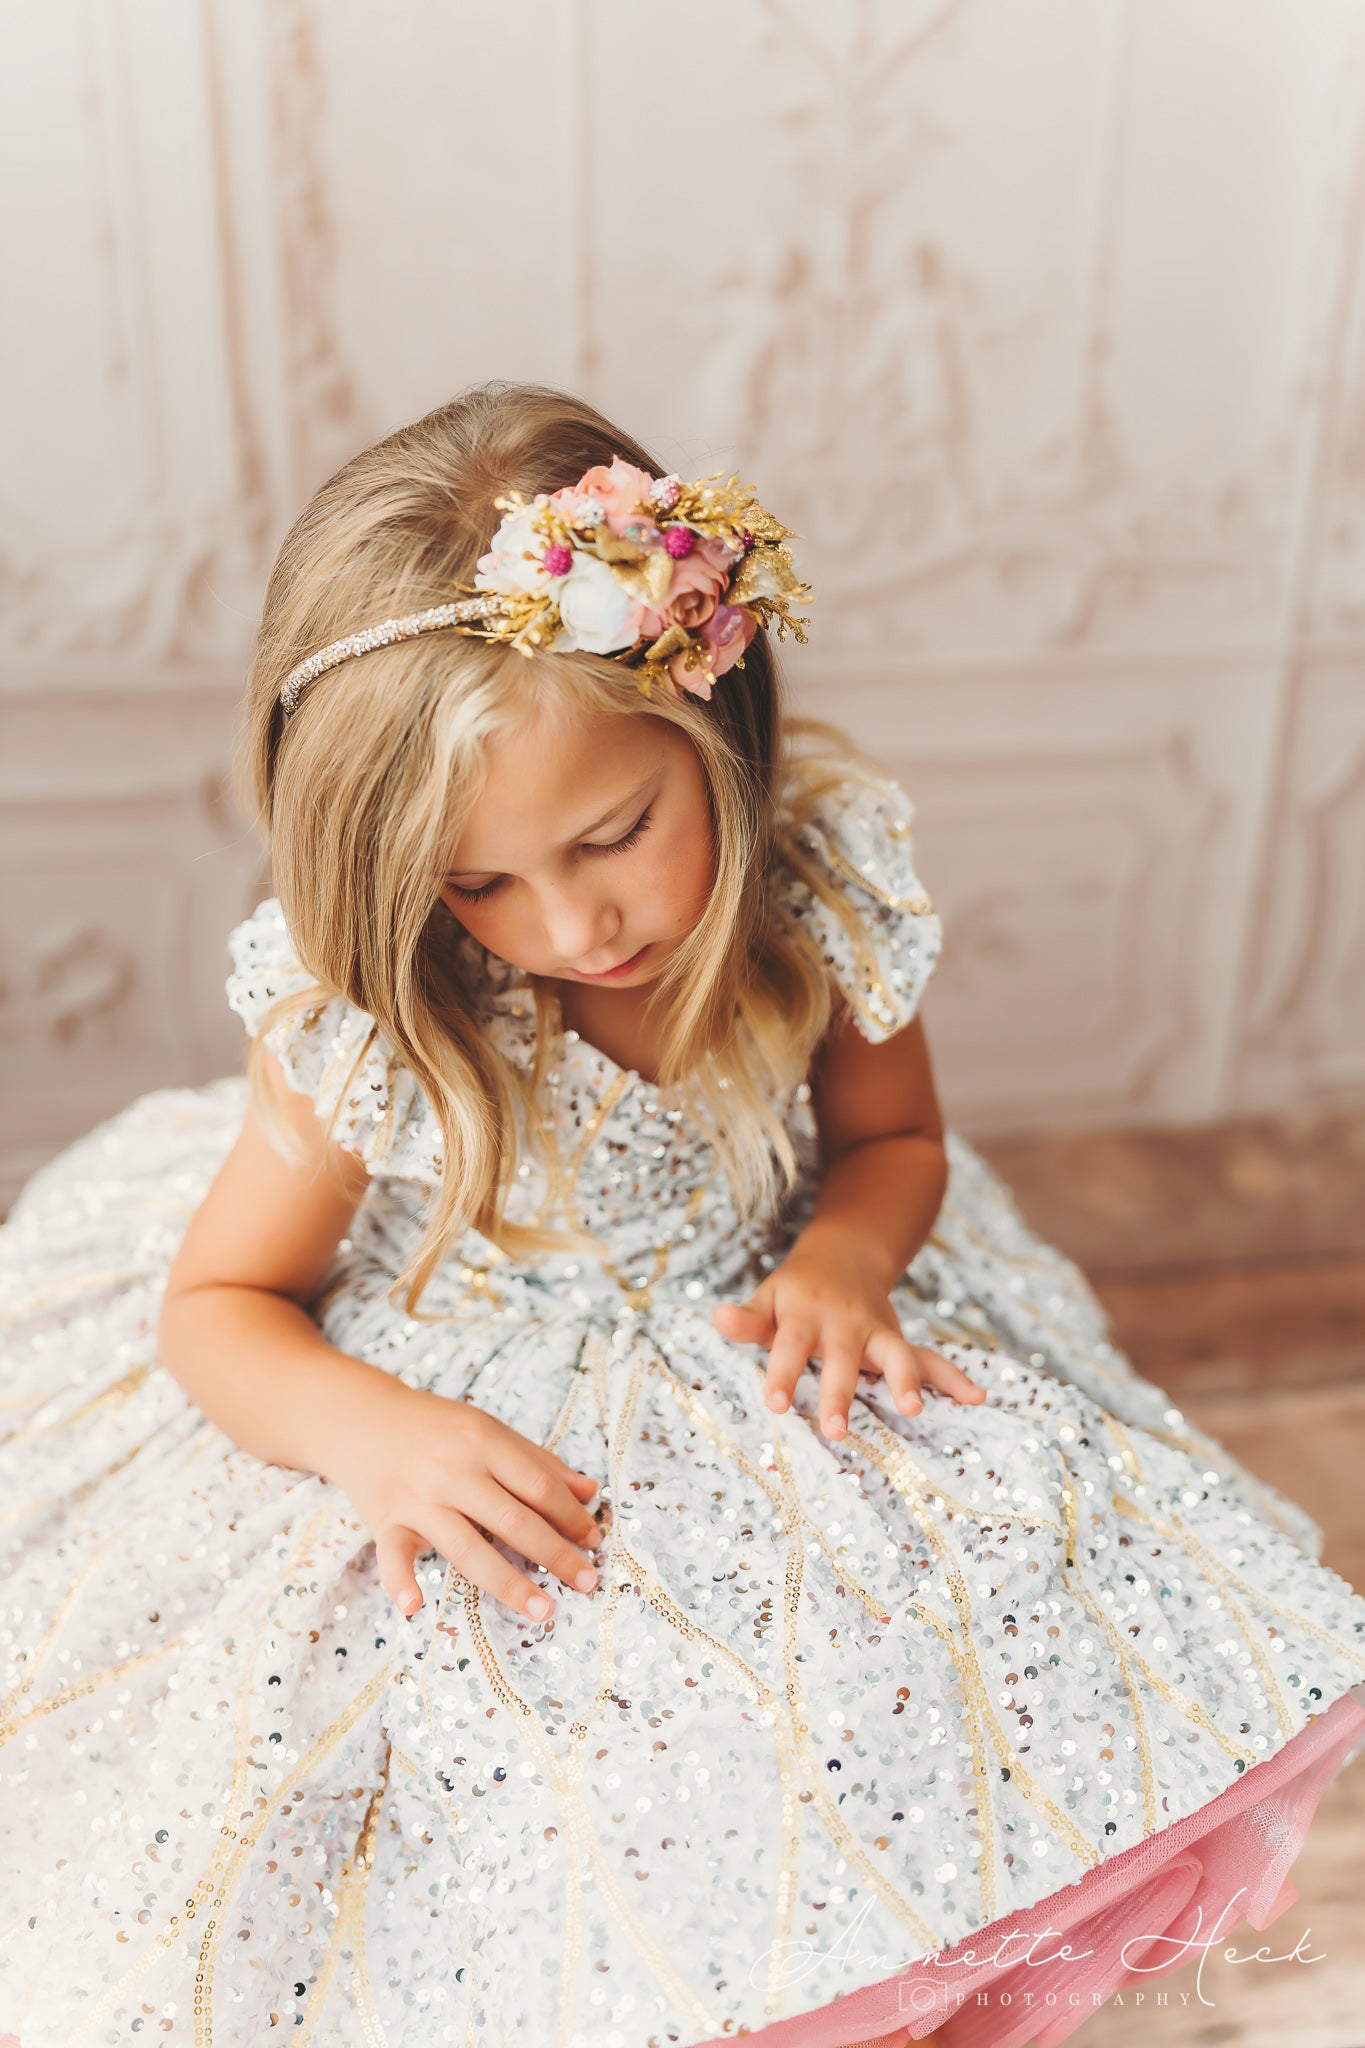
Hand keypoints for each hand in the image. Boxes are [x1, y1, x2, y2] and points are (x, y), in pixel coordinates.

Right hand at [324, 1377, 603, 1623]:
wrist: (363, 1418)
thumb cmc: (436, 1427)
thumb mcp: (489, 1430)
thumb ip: (538, 1462)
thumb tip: (590, 1492)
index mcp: (482, 1443)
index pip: (537, 1485)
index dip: (570, 1516)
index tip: (594, 1541)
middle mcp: (452, 1471)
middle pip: (512, 1521)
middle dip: (555, 1554)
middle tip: (587, 1582)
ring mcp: (417, 1499)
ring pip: (468, 1548)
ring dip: (508, 1583)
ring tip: (544, 1610)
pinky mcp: (385, 1522)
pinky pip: (393, 1555)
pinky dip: (400, 1581)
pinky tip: (414, 1606)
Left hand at [712, 1226, 986, 1440]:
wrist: (846, 1253)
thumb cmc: (796, 1291)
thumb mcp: (769, 1298)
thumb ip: (746, 1318)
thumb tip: (716, 1316)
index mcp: (806, 1314)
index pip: (789, 1347)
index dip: (783, 1374)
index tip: (776, 1404)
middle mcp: (845, 1323)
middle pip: (844, 1359)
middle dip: (841, 1393)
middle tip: (836, 1431)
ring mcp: (877, 1331)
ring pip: (896, 1354)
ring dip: (906, 1380)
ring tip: (915, 1410)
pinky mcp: (899, 1341)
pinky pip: (931, 1359)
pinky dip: (954, 1377)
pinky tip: (977, 1397)